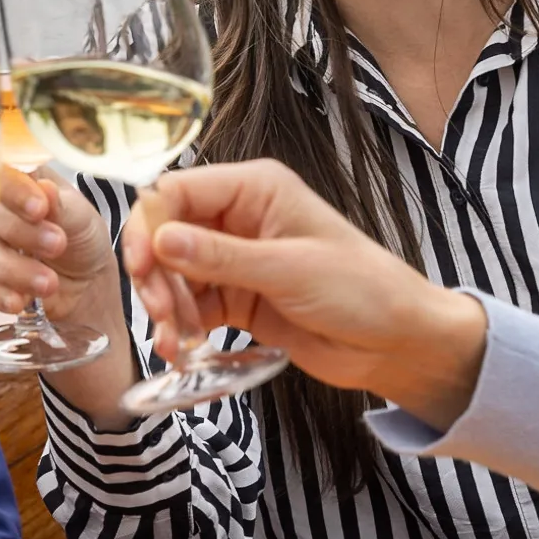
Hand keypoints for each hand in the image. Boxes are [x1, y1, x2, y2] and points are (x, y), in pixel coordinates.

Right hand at [0, 167, 119, 328]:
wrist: (84, 284)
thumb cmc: (80, 237)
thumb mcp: (81, 217)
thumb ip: (61, 205)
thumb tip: (44, 188)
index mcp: (11, 176)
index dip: (13, 191)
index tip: (39, 209)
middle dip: (16, 232)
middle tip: (56, 245)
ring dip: (8, 269)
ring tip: (48, 283)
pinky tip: (19, 300)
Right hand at [124, 161, 488, 429]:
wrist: (396, 341)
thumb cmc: (362, 288)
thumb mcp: (290, 269)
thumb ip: (222, 257)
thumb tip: (161, 239)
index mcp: (255, 189)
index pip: (178, 191)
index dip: (150, 225)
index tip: (142, 265)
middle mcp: (238, 218)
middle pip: (166, 233)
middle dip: (156, 273)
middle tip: (162, 312)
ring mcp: (235, 259)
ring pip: (173, 274)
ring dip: (166, 306)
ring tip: (176, 343)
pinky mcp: (237, 298)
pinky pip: (192, 306)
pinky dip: (180, 327)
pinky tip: (181, 349)